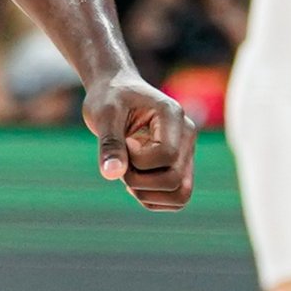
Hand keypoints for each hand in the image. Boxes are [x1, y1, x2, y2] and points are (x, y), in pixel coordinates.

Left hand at [86, 72, 194, 210]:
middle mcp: (187, 135)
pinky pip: (176, 198)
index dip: (137, 160)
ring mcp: (186, 152)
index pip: (166, 155)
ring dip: (147, 194)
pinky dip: (152, 199)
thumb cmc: (110, 98)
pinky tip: (134, 180)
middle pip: (175, 181)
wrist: (117, 91)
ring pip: (181, 195)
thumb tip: (111, 174)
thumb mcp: (103, 115)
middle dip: (139, 181)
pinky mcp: (180, 166)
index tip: (123, 143)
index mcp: (173, 116)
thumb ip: (109, 144)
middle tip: (122, 162)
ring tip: (128, 174)